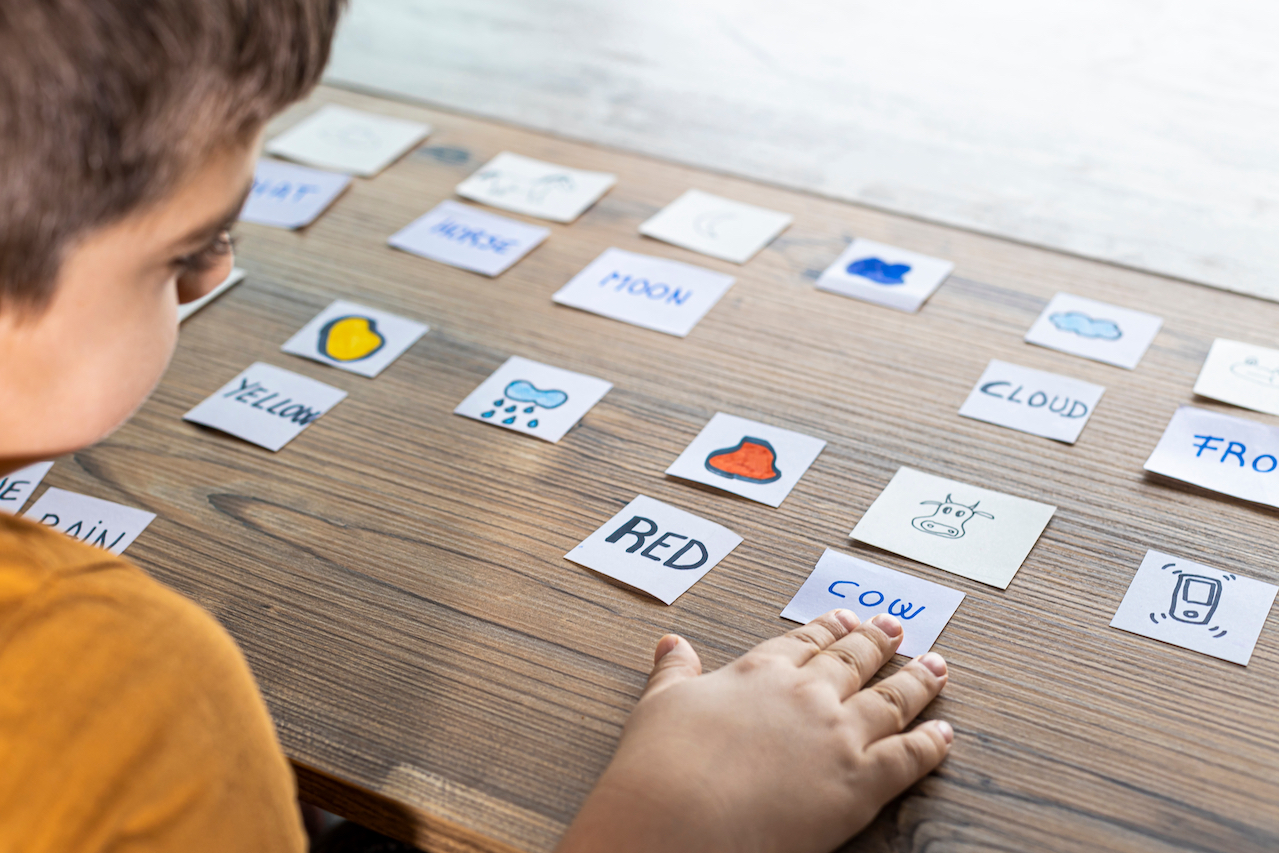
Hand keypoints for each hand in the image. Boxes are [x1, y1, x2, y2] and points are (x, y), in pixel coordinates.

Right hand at [556, 610, 951, 852]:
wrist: (678, 819)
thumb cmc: (662, 766)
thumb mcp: (660, 706)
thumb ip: (675, 671)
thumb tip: (672, 642)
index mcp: (760, 672)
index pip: (803, 642)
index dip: (827, 629)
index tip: (845, 618)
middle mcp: (806, 695)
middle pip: (853, 661)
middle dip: (878, 642)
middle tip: (896, 627)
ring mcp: (837, 736)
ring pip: (891, 699)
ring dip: (918, 681)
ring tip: (937, 665)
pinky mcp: (860, 783)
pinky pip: (908, 757)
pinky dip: (932, 744)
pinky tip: (945, 733)